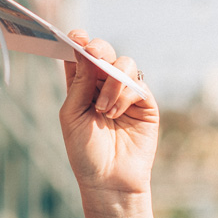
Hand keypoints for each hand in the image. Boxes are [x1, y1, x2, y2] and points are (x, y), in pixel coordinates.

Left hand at [59, 31, 157, 195]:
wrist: (109, 181)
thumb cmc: (85, 152)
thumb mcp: (73, 115)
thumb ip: (80, 83)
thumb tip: (85, 51)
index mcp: (82, 87)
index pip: (80, 56)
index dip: (78, 42)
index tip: (76, 36)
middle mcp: (104, 86)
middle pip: (103, 53)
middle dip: (98, 49)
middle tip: (92, 52)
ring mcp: (125, 93)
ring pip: (124, 64)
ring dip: (112, 82)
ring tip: (103, 110)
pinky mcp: (144, 103)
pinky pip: (137, 84)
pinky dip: (124, 95)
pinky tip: (114, 114)